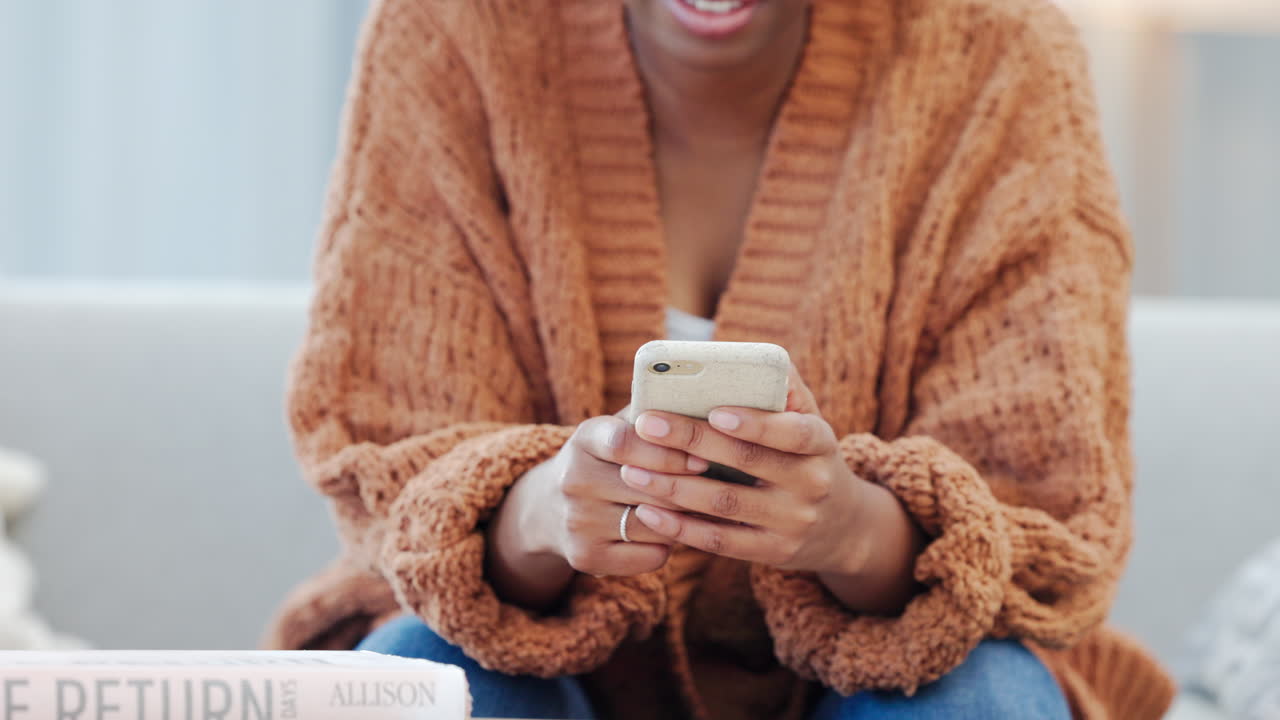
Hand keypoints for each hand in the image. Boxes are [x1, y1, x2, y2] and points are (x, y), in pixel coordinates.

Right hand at [488, 414, 708, 601]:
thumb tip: (705, 403)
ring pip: (654, 524)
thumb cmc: (606, 461)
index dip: (667, 452)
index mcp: (584, 440)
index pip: (624, 443)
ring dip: (684, 520)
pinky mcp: (585, 557)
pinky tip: (672, 533)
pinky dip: (668, 546)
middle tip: (720, 490)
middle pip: (647, 489)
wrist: (551, 509)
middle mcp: (574, 480)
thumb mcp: (616, 430)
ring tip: (702, 511)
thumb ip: (651, 416)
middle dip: (688, 490)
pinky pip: (650, 556)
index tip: (701, 459)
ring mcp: (577, 522)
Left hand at [621, 367, 873, 575]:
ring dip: (674, 487)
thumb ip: (781, 391)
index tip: (714, 412)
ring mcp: (792, 522)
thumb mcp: (810, 422)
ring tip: (633, 471)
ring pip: (725, 504)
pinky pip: (721, 541)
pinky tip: (648, 512)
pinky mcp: (772, 552)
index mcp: (820, 443)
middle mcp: (811, 484)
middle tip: (645, 426)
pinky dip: (681, 527)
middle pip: (746, 463)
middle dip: (691, 442)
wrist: (843, 526)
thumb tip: (743, 357)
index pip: (793, 432)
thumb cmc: (807, 458)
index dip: (755, 423)